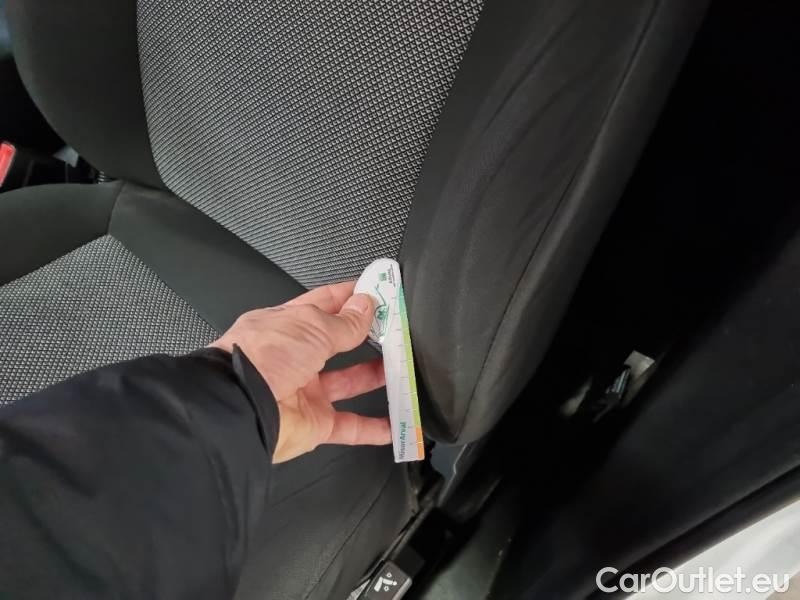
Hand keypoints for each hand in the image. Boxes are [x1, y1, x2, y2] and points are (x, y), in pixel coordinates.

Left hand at [209, 282, 390, 462]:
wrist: (239, 408)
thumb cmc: (261, 358)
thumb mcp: (311, 326)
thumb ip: (345, 321)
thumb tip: (366, 307)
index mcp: (286, 325)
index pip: (325, 304)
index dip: (351, 297)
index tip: (379, 291)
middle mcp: (294, 357)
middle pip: (339, 343)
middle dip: (367, 335)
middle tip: (396, 329)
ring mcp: (303, 391)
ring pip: (348, 382)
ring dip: (375, 376)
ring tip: (403, 366)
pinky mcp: (313, 424)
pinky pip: (349, 426)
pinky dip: (373, 428)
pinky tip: (395, 422)